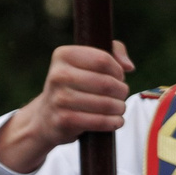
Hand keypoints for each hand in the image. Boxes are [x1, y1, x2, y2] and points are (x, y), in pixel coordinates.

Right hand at [0, 42, 131, 172]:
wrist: (46, 116)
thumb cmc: (76, 84)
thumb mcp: (89, 60)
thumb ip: (114, 52)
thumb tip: (129, 67)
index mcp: (63, 55)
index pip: (103, 60)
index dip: (117, 71)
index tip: (116, 78)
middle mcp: (57, 75)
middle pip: (107, 83)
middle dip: (122, 91)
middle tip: (120, 95)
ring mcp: (58, 99)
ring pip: (107, 103)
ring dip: (120, 108)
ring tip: (118, 108)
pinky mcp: (63, 120)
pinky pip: (100, 121)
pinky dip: (114, 122)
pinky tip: (115, 121)